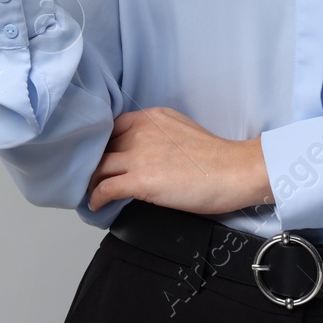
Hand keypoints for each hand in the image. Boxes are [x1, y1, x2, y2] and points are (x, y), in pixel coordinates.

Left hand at [86, 107, 273, 215]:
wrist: (233, 171)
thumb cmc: (215, 157)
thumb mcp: (181, 130)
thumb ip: (158, 134)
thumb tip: (144, 152)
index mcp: (151, 117)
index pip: (112, 127)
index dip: (103, 145)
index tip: (101, 158)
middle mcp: (141, 131)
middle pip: (102, 147)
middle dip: (94, 163)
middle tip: (91, 177)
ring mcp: (139, 155)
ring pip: (98, 167)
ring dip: (90, 182)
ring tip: (89, 192)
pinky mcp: (140, 180)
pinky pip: (105, 188)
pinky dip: (96, 197)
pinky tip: (96, 204)